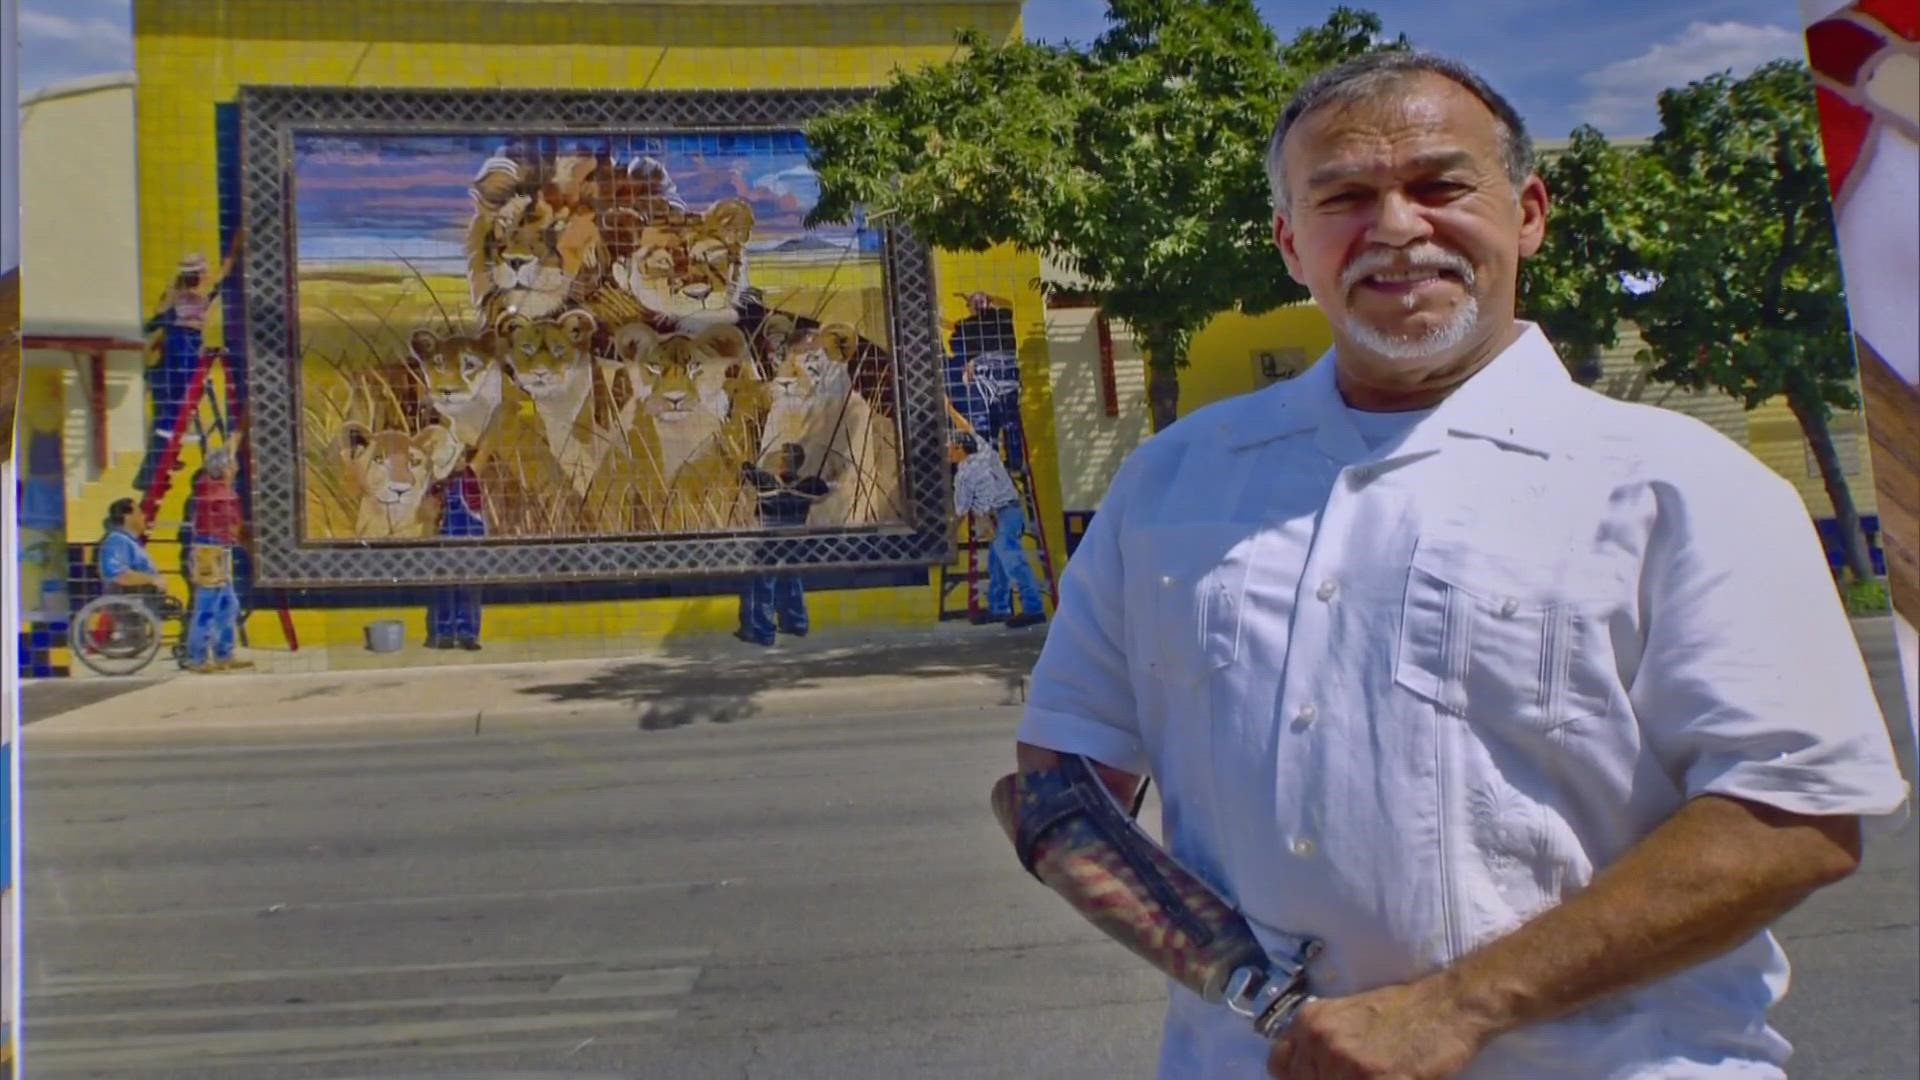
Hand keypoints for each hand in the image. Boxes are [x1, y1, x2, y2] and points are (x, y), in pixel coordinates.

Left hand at [1267, 980, 1490, 1079]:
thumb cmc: (1401, 1012)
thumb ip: (1318, 1044)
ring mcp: (1347, 1061)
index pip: (1279, 1067)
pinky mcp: (1376, 1078)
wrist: (1446, 1006)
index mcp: (1310, 1022)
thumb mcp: (1345, 1016)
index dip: (1300, 1078)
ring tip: (1376, 1074)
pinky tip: (1392, 1078)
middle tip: (1359, 1073)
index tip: (1317, 1078)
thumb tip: (1300, 1074)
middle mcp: (1321, 1039)